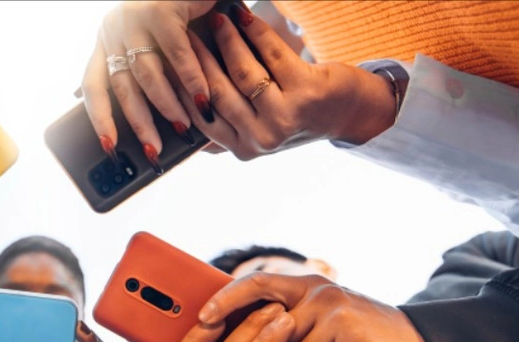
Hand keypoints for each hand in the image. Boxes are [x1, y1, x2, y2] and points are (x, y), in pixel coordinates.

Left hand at [81, 1, 216, 159]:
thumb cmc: (182, 14)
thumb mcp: (158, 47)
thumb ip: (151, 76)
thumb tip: (153, 122)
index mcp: (107, 41)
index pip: (93, 85)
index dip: (100, 118)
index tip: (109, 145)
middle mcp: (113, 29)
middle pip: (121, 86)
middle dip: (139, 123)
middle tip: (153, 150)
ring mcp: (134, 18)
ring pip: (147, 74)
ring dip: (167, 105)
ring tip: (182, 126)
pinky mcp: (160, 10)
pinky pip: (176, 55)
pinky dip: (191, 80)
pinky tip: (201, 99)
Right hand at [178, 5, 394, 159]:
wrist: (347, 113)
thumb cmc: (295, 116)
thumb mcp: (256, 130)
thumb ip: (223, 129)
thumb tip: (180, 114)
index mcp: (243, 149)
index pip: (202, 115)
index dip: (184, 85)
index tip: (170, 59)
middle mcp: (261, 138)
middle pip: (217, 92)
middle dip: (199, 58)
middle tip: (186, 34)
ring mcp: (284, 117)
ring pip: (242, 72)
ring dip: (226, 40)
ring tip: (216, 19)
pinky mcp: (306, 91)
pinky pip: (271, 54)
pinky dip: (255, 32)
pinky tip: (243, 16)